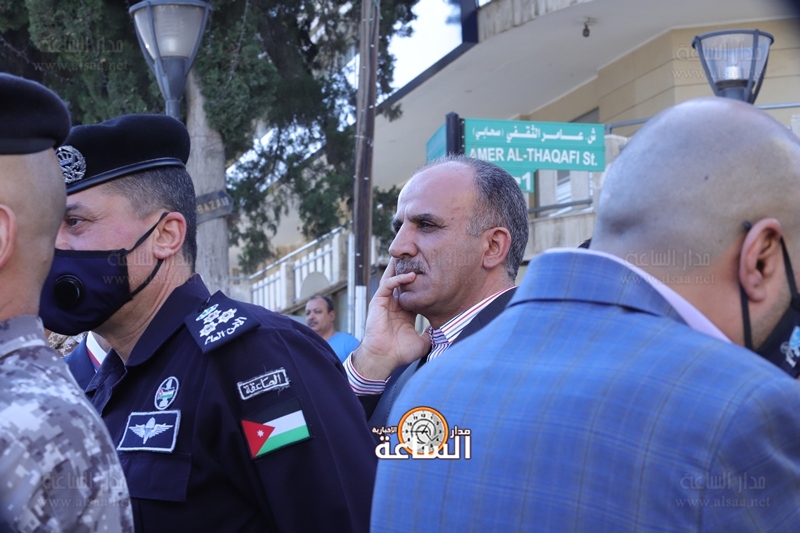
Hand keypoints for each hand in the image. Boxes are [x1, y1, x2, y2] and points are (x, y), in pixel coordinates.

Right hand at [352, 259, 431, 379]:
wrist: (384, 359)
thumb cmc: (400, 353)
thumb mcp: (422, 342)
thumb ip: (432, 335)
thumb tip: (446, 332)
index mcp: (404, 312)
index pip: (413, 292)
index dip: (421, 282)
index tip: (433, 272)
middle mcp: (394, 304)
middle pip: (401, 281)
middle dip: (408, 268)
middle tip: (419, 255)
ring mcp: (385, 302)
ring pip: (393, 278)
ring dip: (401, 267)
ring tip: (411, 255)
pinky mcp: (378, 302)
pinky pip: (387, 285)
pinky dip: (397, 279)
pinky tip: (409, 275)